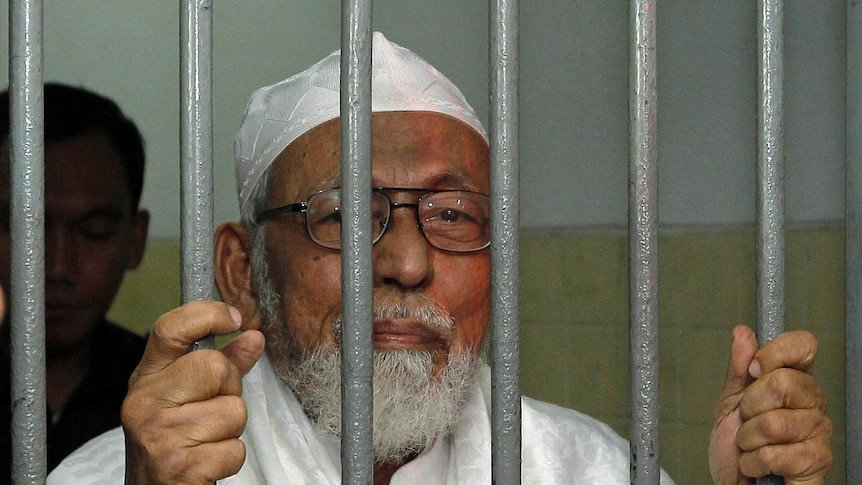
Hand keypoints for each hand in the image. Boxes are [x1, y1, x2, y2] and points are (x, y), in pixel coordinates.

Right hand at [121, 301, 264, 484]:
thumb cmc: (173, 442)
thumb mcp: (188, 398)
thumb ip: (223, 365)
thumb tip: (253, 337)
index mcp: (146, 379)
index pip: (170, 329)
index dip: (207, 314)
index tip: (236, 318)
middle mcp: (144, 402)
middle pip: (215, 367)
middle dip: (230, 389)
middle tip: (213, 410)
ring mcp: (158, 435)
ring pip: (233, 410)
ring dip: (232, 429)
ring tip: (207, 440)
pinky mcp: (178, 467)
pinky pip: (235, 449)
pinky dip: (230, 458)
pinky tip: (207, 462)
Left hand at [709, 326, 831, 483]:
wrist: (735, 483)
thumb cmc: (735, 447)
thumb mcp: (729, 401)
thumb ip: (737, 367)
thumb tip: (743, 334)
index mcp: (794, 381)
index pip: (802, 345)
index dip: (773, 353)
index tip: (750, 370)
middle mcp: (812, 402)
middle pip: (781, 382)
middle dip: (749, 406)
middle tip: (747, 420)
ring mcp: (818, 431)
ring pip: (773, 422)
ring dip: (748, 439)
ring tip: (751, 446)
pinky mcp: (816, 461)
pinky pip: (773, 454)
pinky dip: (753, 462)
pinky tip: (759, 465)